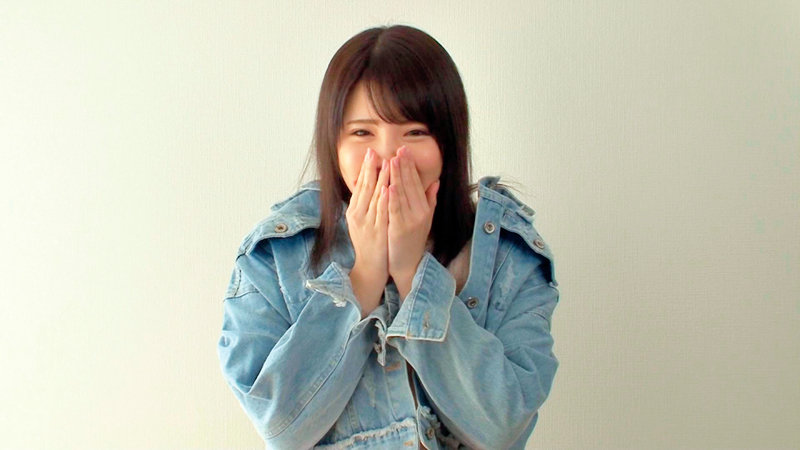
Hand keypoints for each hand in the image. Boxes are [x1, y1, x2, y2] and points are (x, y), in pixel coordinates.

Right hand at [345, 148, 389, 306]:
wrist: (370, 267)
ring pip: (374, 197)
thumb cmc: (369, 243)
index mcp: (354, 211)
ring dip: (380, 179)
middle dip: (371, 168)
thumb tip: (369, 186)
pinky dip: (384, 199)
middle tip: (375, 151)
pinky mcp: (378, 231)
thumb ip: (366, 204)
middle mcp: (358, 215)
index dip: (366, 169)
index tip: (371, 153)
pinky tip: (388, 187)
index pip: (360, 186)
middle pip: (365, 188)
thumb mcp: (363, 222)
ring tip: (386, 163)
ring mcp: (367, 223)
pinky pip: (382, 212)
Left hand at [387, 146, 439, 283]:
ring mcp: (410, 221)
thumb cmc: (413, 240)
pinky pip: (395, 211)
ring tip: (392, 161)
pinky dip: (392, 198)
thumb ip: (430, 200)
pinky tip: (388, 186)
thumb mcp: (425, 219)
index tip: (405, 151)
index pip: (417, 183)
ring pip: (402, 195)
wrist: (408, 264)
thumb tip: (436, 182)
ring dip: (397, 177)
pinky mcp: (399, 229)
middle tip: (399, 149)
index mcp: (425, 208)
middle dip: (404, 166)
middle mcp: (420, 212)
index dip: (411, 167)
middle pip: (410, 185)